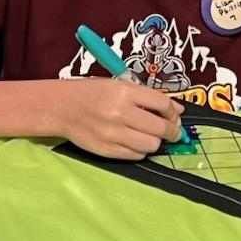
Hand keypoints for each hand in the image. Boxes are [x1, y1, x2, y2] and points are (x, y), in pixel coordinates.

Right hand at [56, 78, 183, 159]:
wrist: (62, 107)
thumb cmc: (93, 93)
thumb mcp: (120, 85)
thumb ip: (149, 97)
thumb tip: (177, 109)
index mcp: (125, 92)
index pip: (163, 104)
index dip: (174, 112)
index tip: (175, 116)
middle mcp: (120, 113)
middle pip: (161, 128)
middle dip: (172, 131)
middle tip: (171, 131)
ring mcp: (113, 133)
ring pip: (151, 145)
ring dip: (156, 142)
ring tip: (151, 136)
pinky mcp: (107, 149)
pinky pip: (136, 155)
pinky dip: (141, 150)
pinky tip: (136, 142)